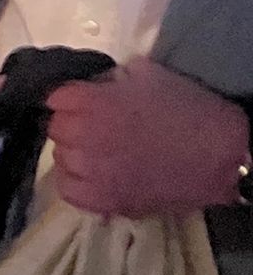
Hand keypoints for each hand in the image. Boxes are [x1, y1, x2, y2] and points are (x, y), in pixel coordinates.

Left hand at [46, 59, 247, 216]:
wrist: (222, 154)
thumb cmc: (187, 108)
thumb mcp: (146, 74)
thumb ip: (110, 76)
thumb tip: (92, 83)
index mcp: (91, 103)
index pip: (53, 97)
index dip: (67, 98)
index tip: (78, 101)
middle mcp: (84, 137)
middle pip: (55, 128)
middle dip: (71, 123)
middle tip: (95, 126)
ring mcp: (93, 172)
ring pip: (60, 159)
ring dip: (74, 152)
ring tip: (100, 151)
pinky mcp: (105, 201)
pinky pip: (69, 190)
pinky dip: (76, 181)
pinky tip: (94, 174)